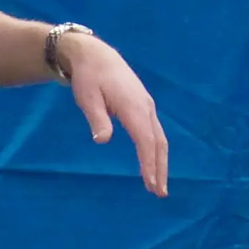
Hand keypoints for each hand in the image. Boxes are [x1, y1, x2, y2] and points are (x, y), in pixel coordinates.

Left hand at [60, 35, 169, 195]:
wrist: (96, 55)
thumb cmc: (89, 78)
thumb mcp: (87, 98)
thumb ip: (97, 119)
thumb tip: (102, 140)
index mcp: (133, 106)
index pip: (145, 140)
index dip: (149, 164)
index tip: (151, 184)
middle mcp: (145, 107)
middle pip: (158, 143)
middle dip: (160, 168)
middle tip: (159, 193)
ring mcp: (147, 106)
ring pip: (159, 139)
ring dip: (160, 162)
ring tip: (158, 184)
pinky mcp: (144, 107)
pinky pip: (155, 132)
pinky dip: (156, 151)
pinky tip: (153, 163)